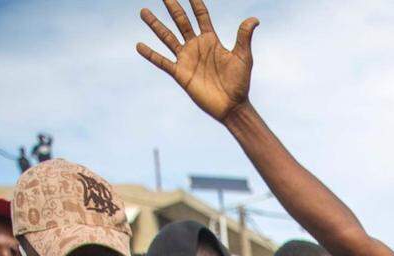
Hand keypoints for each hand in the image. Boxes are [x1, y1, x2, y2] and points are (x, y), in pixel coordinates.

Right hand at [137, 0, 257, 121]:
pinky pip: (162, 61)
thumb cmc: (240, 83)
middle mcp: (196, 46)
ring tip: (143, 12)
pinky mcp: (180, 73)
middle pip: (181, 21)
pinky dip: (150, 54)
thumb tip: (254, 19)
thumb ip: (244, 37)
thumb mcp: (243, 58)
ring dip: (155, 25)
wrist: (232, 107)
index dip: (195, 2)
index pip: (200, 15)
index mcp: (211, 39)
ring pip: (167, 37)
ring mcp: (186, 59)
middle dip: (173, 7)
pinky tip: (139, 45)